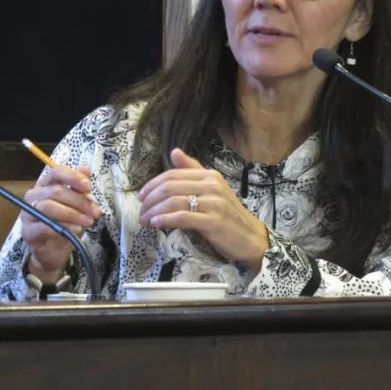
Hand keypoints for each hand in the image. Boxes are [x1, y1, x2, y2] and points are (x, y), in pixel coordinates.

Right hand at [20, 165, 100, 281]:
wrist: (55, 251)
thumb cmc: (65, 223)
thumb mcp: (77, 205)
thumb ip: (80, 188)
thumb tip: (85, 170)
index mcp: (45, 186)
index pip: (56, 173)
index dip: (72, 177)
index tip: (88, 186)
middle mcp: (33, 197)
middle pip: (55, 191)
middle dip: (79, 201)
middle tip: (95, 212)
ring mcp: (27, 214)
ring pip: (48, 207)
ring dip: (72, 214)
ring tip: (88, 221)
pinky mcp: (27, 232)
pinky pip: (43, 226)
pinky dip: (63, 227)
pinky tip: (77, 230)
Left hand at [137, 148, 269, 271]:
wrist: (250, 237)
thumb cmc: (228, 215)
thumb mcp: (212, 189)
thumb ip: (193, 171)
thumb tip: (174, 152)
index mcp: (210, 175)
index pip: (173, 174)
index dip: (152, 184)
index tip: (141, 196)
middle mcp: (212, 185)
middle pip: (170, 187)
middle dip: (150, 199)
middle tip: (141, 211)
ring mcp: (214, 203)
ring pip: (173, 202)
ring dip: (154, 212)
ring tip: (145, 220)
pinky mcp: (213, 221)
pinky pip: (182, 218)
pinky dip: (165, 220)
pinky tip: (156, 224)